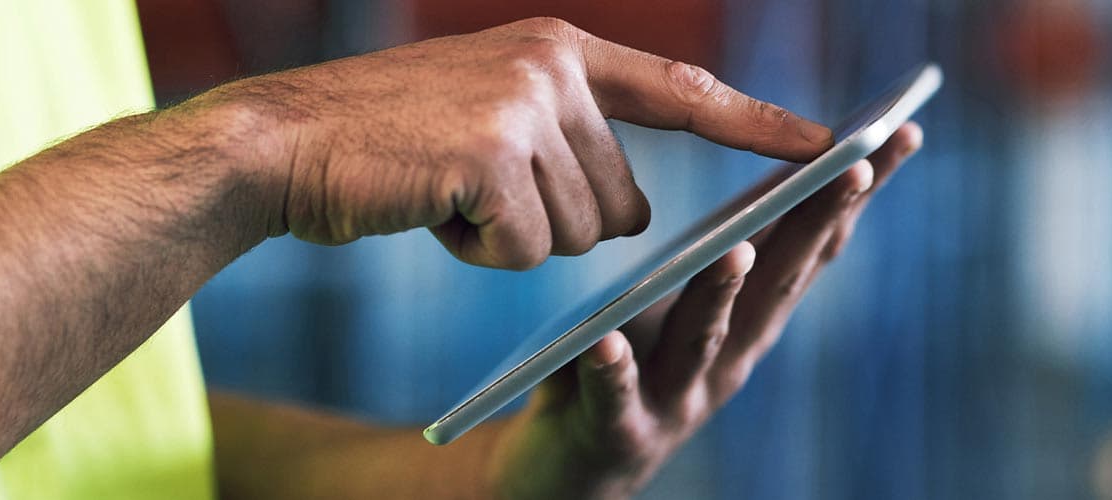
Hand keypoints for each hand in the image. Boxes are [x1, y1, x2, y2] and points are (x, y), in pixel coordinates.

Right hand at [195, 17, 832, 268]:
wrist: (283, 143)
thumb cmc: (383, 143)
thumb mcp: (486, 117)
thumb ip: (567, 143)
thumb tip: (631, 217)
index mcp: (560, 49)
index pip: (682, 90)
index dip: (757, 124)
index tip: (828, 144)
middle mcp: (554, 65)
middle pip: (621, 202)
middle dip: (558, 223)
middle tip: (477, 191)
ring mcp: (525, 105)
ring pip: (576, 234)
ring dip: (512, 238)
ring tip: (446, 192)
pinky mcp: (493, 154)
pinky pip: (527, 251)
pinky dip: (480, 253)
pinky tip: (432, 209)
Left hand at [482, 123, 923, 498]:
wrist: (574, 463)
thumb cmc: (631, 362)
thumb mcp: (682, 299)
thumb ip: (722, 246)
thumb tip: (772, 154)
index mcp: (748, 318)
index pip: (809, 247)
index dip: (853, 193)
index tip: (901, 131)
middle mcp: (728, 357)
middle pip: (777, 284)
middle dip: (816, 224)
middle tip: (851, 165)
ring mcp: (677, 397)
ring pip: (703, 339)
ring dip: (721, 293)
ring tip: (735, 246)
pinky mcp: (618, 430)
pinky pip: (614, 396)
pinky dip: (614, 370)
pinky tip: (607, 343)